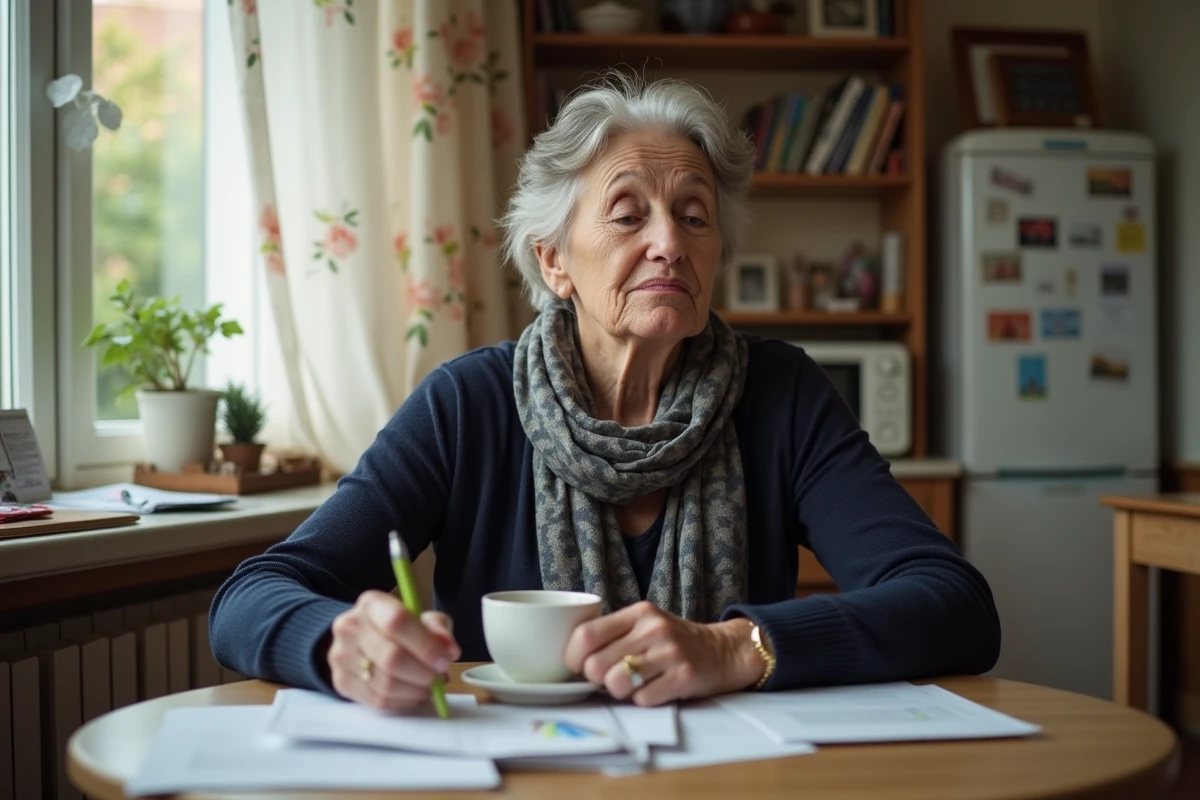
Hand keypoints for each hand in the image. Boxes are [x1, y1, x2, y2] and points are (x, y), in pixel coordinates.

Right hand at [328, 590, 460, 710]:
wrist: (362, 640)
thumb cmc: (399, 629)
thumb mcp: (423, 619)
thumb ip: (439, 629)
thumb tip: (449, 650)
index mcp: (371, 604)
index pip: (397, 622)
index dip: (425, 645)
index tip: (445, 660)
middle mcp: (350, 627)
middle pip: (391, 658)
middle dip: (423, 673)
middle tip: (439, 676)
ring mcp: (341, 656)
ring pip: (385, 684)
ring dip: (416, 690)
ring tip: (429, 685)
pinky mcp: (341, 682)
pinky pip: (378, 701)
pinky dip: (404, 702)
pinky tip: (414, 693)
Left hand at [563, 601, 764, 705]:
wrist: (724, 650)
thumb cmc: (674, 642)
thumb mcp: (646, 624)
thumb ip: (614, 633)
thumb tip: (573, 659)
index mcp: (638, 613)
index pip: (585, 635)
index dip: (573, 657)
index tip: (580, 666)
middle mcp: (653, 628)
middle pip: (596, 666)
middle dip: (597, 680)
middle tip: (611, 678)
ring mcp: (670, 652)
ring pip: (617, 684)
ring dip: (620, 692)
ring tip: (634, 685)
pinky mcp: (684, 676)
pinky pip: (643, 699)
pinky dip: (643, 700)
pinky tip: (655, 690)